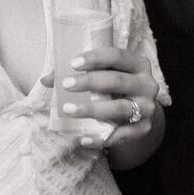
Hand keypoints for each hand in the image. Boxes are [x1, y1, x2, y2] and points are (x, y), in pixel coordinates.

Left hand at [42, 47, 158, 149]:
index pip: (118, 56)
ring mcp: (147, 108)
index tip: (73, 63)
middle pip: (117, 81)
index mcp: (138, 65)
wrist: (140, 111)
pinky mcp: (143, 129)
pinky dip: (102, 138)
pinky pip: (122, 135)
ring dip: (92, 109)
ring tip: (68, 109)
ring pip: (119, 108)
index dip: (96, 58)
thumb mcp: (104, 74)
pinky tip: (84, 139)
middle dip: (90, 82)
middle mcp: (147, 85)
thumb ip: (79, 73)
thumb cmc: (116, 87)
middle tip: (66, 84)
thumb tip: (46, 79)